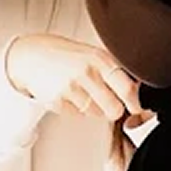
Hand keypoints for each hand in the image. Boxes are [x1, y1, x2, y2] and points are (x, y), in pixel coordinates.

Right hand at [5, 33, 139, 120]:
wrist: (32, 55)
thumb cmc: (67, 55)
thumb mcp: (93, 55)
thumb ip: (114, 71)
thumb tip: (139, 90)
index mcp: (100, 59)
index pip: (128, 89)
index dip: (136, 103)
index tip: (137, 107)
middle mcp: (87, 72)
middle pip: (114, 109)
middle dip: (114, 109)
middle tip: (107, 101)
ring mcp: (71, 87)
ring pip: (96, 114)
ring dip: (93, 108)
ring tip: (82, 91)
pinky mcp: (57, 101)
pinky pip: (78, 115)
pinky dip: (75, 109)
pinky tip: (69, 94)